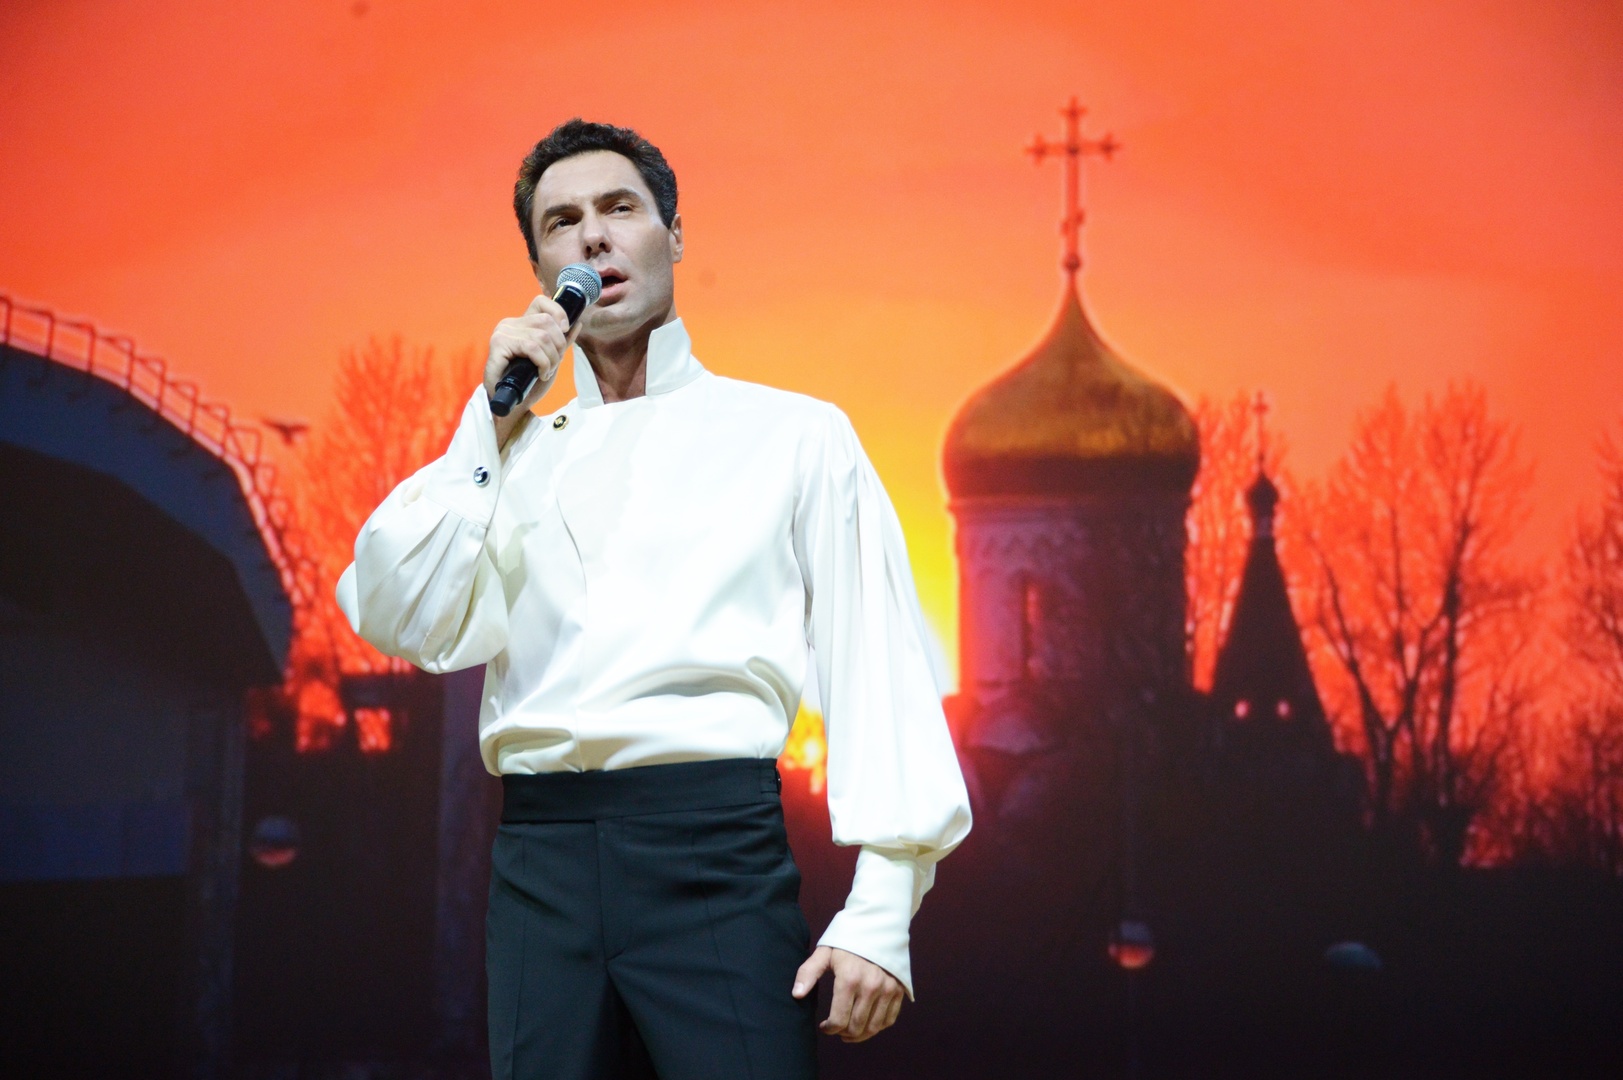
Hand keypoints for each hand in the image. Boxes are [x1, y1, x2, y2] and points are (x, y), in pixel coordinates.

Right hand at [485, 292, 581, 447]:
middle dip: (558, 346)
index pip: (541, 302)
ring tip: (546, 371)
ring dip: (551, 358)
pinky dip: (542, 362)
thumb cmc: (528, 382)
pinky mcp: (499, 344)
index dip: (558, 312)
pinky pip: (531, 347)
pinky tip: (541, 373)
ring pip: (542, 336)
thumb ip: (561, 342)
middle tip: (554, 364)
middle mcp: (510, 323)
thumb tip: (577, 323)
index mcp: (521, 323)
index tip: (565, 330)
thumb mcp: (550, 359)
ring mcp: (503, 333)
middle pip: (547, 322)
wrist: (510, 403)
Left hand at [791, 945, 903, 1042]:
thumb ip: (808, 973)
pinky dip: (877, 1027)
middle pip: (856, 1027)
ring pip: (873, 1027)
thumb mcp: (825, 952)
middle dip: (843, 1033)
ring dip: (860, 1035)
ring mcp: (887, 989)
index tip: (824, 1027)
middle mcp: (871, 987)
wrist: (878, 924)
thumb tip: (796, 994)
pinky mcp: (899, 990)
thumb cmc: (848, 939)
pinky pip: (889, 1020)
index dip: (829, 1029)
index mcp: (849, 979)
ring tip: (850, 1032)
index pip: (839, 1020)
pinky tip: (867, 1023)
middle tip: (837, 1029)